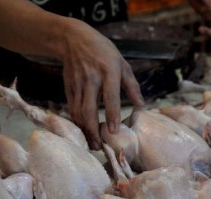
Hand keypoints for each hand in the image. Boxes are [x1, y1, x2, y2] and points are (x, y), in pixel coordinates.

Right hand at [60, 18, 143, 149]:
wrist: (74, 40)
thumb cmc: (103, 52)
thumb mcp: (122, 64)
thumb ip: (132, 85)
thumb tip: (142, 105)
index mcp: (108, 71)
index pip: (110, 96)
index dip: (112, 114)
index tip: (113, 131)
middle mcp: (92, 79)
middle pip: (90, 109)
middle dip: (93, 130)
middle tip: (99, 146)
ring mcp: (78, 84)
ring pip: (78, 111)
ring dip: (84, 130)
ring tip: (92, 143)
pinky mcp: (68, 87)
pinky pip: (72, 108)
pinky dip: (77, 122)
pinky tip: (84, 131)